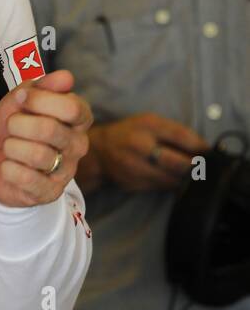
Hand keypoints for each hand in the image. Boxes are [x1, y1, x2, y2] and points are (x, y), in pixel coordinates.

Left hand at [0, 69, 92, 207]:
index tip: (23, 99)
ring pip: (36, 155)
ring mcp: (66, 171)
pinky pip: (25, 178)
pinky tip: (9, 167)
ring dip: (11, 147)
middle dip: (18, 124)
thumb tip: (65, 77)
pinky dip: (8, 169)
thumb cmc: (15, 132)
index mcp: (77, 120)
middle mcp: (78, 145)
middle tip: (12, 127)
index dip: (40, 99)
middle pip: (50, 129)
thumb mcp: (18, 105)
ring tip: (11, 149)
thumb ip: (38, 88)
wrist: (3, 170)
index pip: (72, 107)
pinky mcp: (49, 193)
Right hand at [93, 112, 208, 191]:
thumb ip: (174, 131)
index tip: (210, 153)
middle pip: (180, 163)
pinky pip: (162, 187)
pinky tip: (173, 179)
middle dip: (196, 167)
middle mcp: (139, 146)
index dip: (201, 147)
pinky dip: (172, 184)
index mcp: (146, 125)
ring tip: (190, 174)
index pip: (183, 136)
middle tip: (203, 168)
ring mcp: (135, 167)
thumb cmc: (129, 133)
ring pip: (173, 179)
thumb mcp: (149, 122)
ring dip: (186, 179)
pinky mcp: (134, 183)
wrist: (98, 151)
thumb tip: (204, 149)